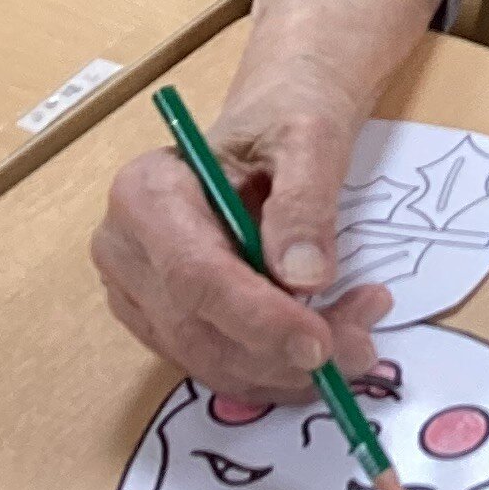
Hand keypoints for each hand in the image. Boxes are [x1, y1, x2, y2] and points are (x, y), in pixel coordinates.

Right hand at [90, 0, 439, 398]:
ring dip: (288, 370)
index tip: (320, 344)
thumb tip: (304, 277)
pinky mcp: (164, 323)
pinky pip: (219, 365)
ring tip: (361, 338)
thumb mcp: (309, 137)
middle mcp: (125, 250)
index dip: (257, 319)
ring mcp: (137, 293)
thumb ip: (304, 200)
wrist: (278, 127)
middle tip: (363, 351)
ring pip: (211, 360)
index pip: (195, 275)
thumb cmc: (286, 119)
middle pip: (199, 330)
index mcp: (146, 192)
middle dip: (284, 354)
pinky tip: (331, 343)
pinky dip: (276, 370)